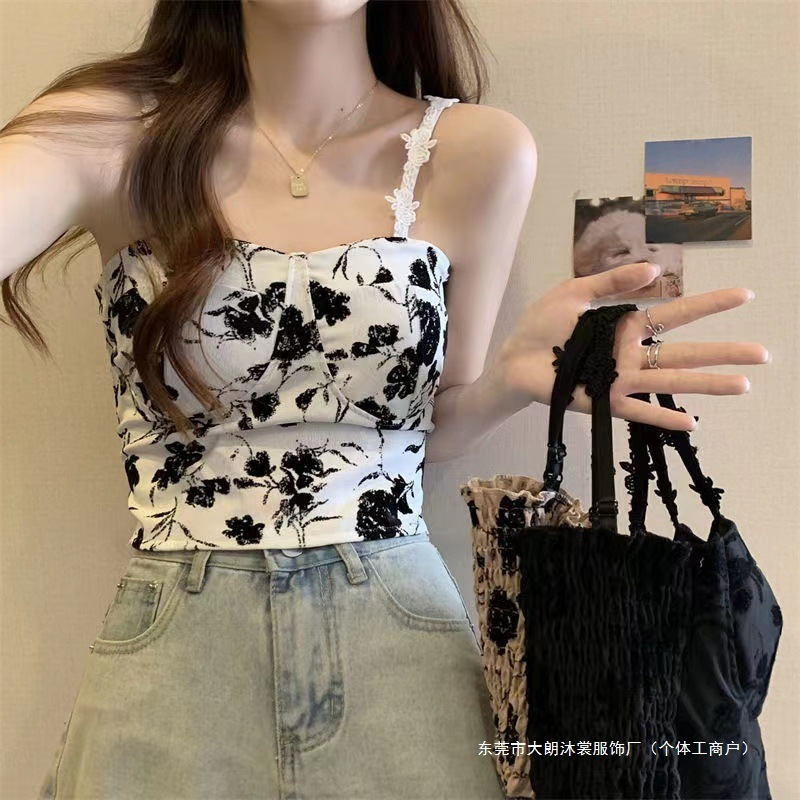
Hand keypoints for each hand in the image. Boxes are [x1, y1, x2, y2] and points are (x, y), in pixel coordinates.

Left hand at [491, 261, 769, 430]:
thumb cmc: (541, 327)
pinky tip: (691, 423)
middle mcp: (630, 354)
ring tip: (744, 386)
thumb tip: (656, 268)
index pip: (675, 314)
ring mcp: (619, 379)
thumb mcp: (575, 292)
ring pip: (670, 381)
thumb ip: (613, 281)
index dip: (709, 305)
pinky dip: (662, 418)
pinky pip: (637, 411)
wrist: (511, 358)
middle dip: (724, 352)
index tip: (745, 295)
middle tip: (764, 353)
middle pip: (684, 352)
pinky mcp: (602, 401)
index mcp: (624, 325)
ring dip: (706, 384)